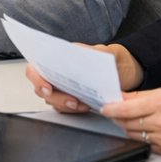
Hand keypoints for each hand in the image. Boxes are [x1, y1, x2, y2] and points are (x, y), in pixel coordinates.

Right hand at [27, 44, 143, 112]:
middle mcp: (56, 73)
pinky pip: (64, 107)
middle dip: (55, 97)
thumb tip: (84, 55)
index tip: (48, 88)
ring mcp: (62, 87)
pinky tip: (85, 107)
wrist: (125, 70)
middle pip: (41, 88)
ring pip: (52, 100)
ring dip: (64, 105)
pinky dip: (72, 110)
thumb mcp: (104, 52)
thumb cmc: (111, 58)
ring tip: (81, 105)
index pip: (35, 68)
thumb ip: (93, 52)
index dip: (37, 79)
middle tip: (71, 101)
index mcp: (57, 57)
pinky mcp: (72, 99)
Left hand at [101, 89, 160, 154]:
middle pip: (126, 122)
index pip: (126, 109)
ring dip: (128, 127)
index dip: (110, 109)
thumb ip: (143, 96)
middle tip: (114, 112)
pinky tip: (147, 130)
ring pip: (134, 134)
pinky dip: (142, 137)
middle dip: (118, 118)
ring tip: (132, 120)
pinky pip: (146, 144)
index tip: (103, 108)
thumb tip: (120, 98)